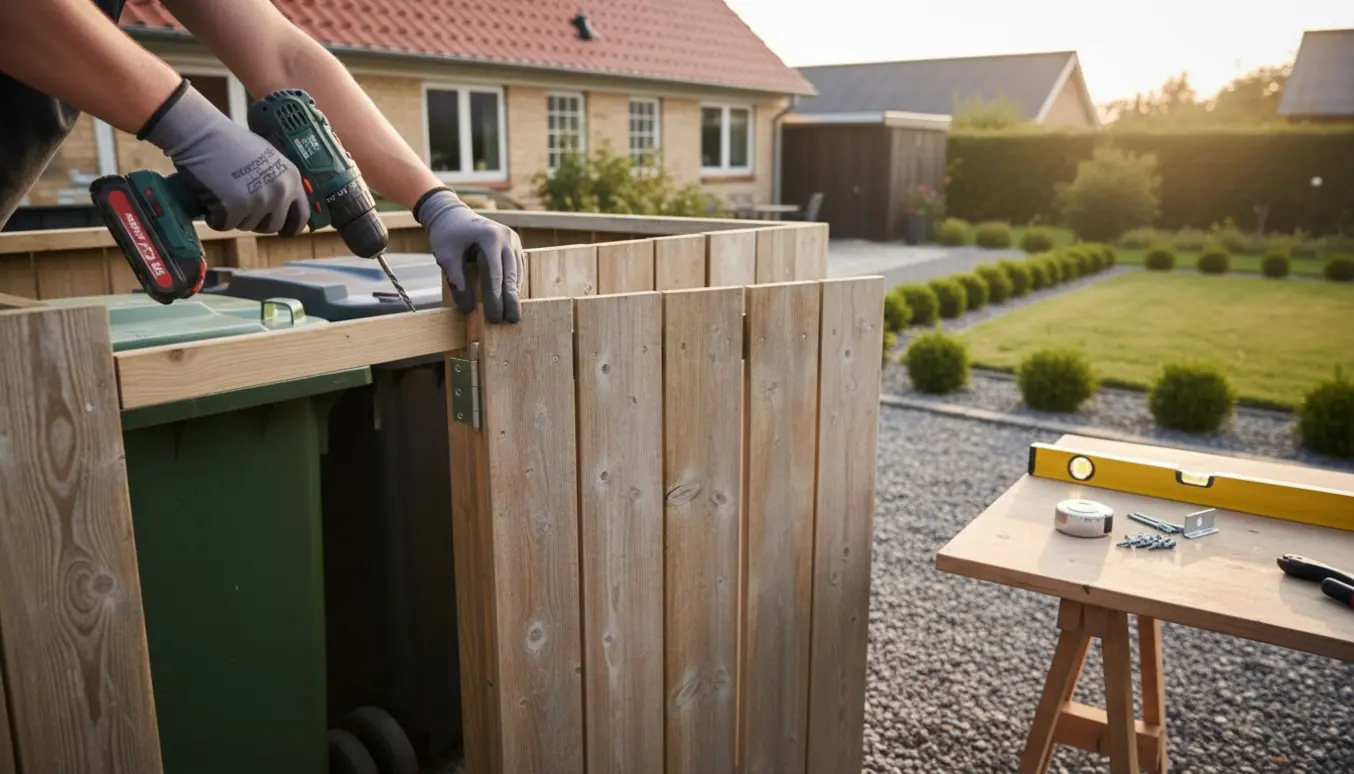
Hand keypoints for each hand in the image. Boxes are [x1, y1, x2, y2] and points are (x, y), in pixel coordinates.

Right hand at [139, 78, 308, 234]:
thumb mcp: (268, 159)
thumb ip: (279, 182)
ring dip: (233, 216)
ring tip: (223, 192)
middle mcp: (279, 191)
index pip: (301, 216)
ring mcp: (257, 201)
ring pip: (246, 226)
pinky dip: (214, 217)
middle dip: (255, 221)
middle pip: (272, 226)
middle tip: (239, 205)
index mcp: (291, 178)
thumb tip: (283, 206)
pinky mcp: (233, 208)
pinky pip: (224, 225)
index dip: (291, 227)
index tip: (284, 233)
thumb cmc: (230, 142)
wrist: (201, 133)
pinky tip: (210, 197)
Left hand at [415, 187, 523, 323]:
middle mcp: (507, 238)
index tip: (494, 317)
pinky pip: (517, 268)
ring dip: (514, 294)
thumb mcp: (446, 258)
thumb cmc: (446, 235)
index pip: (495, 274)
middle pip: (511, 274)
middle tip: (510, 321)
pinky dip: (514, 284)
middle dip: (510, 299)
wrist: (451, 214)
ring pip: (517, 272)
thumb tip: (468, 310)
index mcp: (490, 238)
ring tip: (511, 315)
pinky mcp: (514, 245)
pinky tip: (511, 299)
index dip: (495, 298)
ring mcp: (513, 240)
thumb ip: (457, 282)